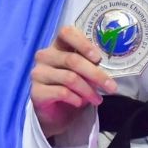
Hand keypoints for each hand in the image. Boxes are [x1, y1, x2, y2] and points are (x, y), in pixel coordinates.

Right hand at [31, 25, 117, 139]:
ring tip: (98, 99)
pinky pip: (61, 92)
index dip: (83, 43)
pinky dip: (76, 98)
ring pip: (69, 78)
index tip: (98, 58)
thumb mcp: (83, 74)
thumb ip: (90, 65)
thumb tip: (106, 66)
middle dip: (96, 74)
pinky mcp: (36, 91)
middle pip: (72, 60)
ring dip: (88, 90)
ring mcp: (38, 73)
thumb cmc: (73, 88)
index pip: (66, 32)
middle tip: (111, 87)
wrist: (57, 114)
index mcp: (57, 46)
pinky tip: (80, 103)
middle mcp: (45, 56)